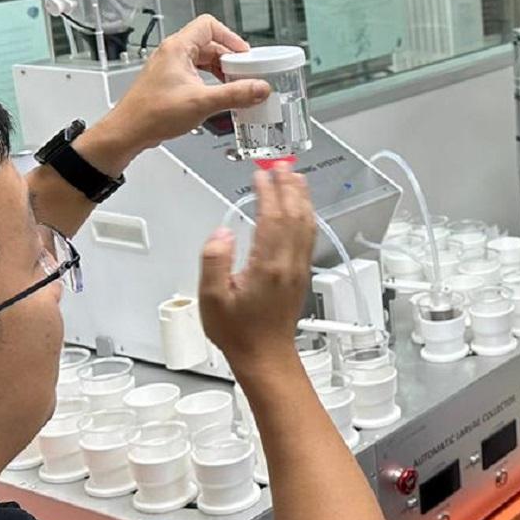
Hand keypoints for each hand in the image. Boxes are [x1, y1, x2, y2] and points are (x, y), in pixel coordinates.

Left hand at [84, 15, 269, 172]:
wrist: (128, 132)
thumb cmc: (152, 114)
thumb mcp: (201, 102)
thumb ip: (235, 94)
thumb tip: (259, 88)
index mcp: (178, 48)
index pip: (209, 25)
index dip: (230, 37)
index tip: (244, 55)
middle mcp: (172, 53)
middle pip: (210, 44)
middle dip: (230, 59)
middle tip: (244, 74)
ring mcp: (170, 67)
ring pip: (204, 59)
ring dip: (221, 71)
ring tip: (234, 86)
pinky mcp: (170, 82)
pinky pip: (196, 73)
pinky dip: (211, 80)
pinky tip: (218, 95)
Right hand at [198, 165, 315, 369]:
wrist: (265, 356)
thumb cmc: (238, 332)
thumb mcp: (212, 299)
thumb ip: (215, 261)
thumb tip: (222, 232)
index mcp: (268, 266)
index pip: (272, 218)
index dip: (268, 192)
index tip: (261, 174)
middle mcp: (289, 264)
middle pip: (294, 215)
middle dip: (289, 186)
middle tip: (281, 163)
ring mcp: (298, 268)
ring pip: (306, 224)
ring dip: (301, 198)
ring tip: (295, 176)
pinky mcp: (300, 274)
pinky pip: (307, 237)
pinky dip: (305, 215)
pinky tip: (301, 208)